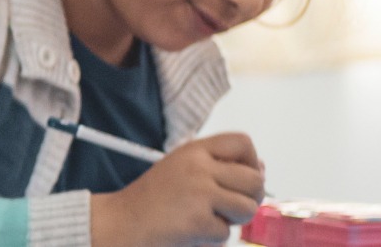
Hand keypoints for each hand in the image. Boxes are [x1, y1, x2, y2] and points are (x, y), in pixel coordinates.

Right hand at [89, 132, 265, 245]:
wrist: (119, 223)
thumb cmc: (151, 201)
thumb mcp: (181, 169)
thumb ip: (217, 166)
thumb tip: (260, 169)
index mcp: (193, 151)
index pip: (242, 143)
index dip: (251, 161)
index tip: (241, 177)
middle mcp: (197, 167)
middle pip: (254, 180)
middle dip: (249, 198)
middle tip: (228, 207)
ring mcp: (199, 193)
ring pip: (247, 208)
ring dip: (232, 220)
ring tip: (206, 218)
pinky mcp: (198, 221)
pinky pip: (226, 233)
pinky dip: (210, 237)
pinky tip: (189, 230)